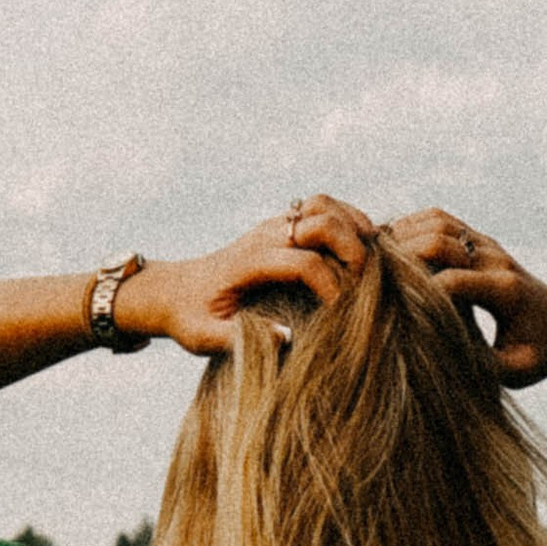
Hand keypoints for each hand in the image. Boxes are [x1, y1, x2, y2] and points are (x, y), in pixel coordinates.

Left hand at [117, 195, 376, 355]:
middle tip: (366, 282)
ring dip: (353, 226)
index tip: (341, 314)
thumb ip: (241, 339)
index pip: (303, 263)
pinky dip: (347, 220)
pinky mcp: (280, 225)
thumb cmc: (190, 318)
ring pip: (323, 206)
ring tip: (372, 257)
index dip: (331, 287)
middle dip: (351, 250)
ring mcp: (273, 226)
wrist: (174, 290)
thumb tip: (289, 338)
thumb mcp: (205, 338)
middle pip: (320, 222)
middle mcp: (263, 236)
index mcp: (248, 263)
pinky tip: (362, 246)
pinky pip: (321, 208)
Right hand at [384, 210, 546, 386]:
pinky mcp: (480, 240)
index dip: (416, 294)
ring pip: (437, 222)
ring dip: (403, 237)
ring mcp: (488, 245)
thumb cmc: (540, 354)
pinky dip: (411, 227)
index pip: (451, 281)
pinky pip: (440, 220)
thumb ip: (479, 366)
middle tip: (367, 279)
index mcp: (505, 291)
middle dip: (402, 259)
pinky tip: (392, 250)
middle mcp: (496, 260)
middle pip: (439, 241)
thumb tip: (434, 359)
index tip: (388, 312)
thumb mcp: (515, 372)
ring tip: (375, 262)